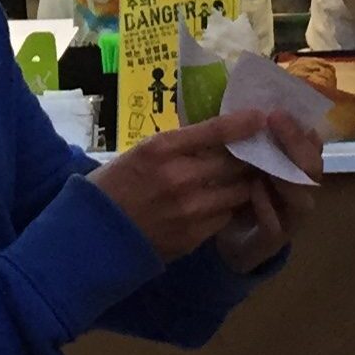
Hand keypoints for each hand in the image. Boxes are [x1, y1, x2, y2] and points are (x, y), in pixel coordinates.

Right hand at [90, 112, 268, 261]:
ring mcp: (188, 209)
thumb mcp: (140, 153)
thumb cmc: (113, 186)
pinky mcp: (193, 236)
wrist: (92, 236)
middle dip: (251, 156)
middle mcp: (178, 177)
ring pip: (238, 191)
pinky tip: (227, 203)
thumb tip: (218, 135)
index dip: (242, 123)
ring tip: (249, 177)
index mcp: (160, 149)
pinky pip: (226, 216)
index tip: (260, 117)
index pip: (213, 131)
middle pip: (234, 162)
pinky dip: (230, 207)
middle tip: (261, 151)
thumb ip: (178, 146)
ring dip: (246, 183)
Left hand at [214, 111, 326, 272]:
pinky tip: (255, 191)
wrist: (227, 240)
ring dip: (285, 175)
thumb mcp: (237, 158)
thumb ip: (242, 136)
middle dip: (295, 142)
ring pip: (302, 197)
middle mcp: (300, 190)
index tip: (280, 107)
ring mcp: (291, 217)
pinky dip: (267, 207)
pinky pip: (277, 225)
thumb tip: (236, 101)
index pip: (309, 143)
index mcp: (293, 167)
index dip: (299, 125)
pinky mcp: (274, 241)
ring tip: (267, 158)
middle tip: (276, 119)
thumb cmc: (234, 191)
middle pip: (311, 166)